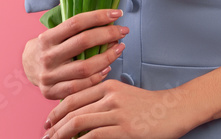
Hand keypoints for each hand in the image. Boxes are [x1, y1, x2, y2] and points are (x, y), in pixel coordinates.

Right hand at [23, 8, 128, 99]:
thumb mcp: (54, 33)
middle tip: (123, 30)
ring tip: (119, 48)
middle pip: (83, 42)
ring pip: (85, 68)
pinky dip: (97, 77)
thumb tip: (105, 15)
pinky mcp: (52, 92)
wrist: (27, 68)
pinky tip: (108, 67)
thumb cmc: (48, 47)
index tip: (117, 13)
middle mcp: (47, 57)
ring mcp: (49, 77)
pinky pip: (81, 86)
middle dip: (108, 34)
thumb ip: (74, 27)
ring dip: (108, 57)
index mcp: (46, 38)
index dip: (98, 16)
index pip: (76, 23)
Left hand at [44, 79, 198, 138]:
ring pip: (79, 124)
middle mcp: (110, 96)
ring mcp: (117, 113)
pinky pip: (94, 136)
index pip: (73, 97)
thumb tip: (80, 118)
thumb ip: (103, 102)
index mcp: (108, 86)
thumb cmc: (149, 106)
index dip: (56, 112)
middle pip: (72, 111)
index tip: (48, 124)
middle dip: (55, 127)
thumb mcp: (124, 96)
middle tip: (46, 137)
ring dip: (62, 136)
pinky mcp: (124, 129)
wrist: (174, 110)